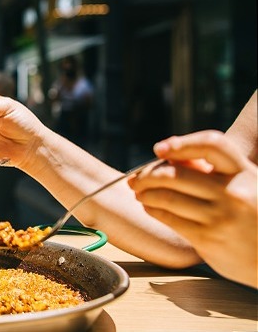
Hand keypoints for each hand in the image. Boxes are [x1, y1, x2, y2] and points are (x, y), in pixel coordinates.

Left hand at [129, 131, 257, 287]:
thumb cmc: (252, 216)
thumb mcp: (245, 186)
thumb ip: (213, 171)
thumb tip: (169, 155)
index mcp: (245, 173)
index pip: (212, 144)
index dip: (182, 143)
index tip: (159, 149)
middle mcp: (234, 193)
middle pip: (175, 173)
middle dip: (147, 174)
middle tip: (136, 178)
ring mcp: (220, 217)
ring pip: (166, 196)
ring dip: (145, 192)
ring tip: (139, 192)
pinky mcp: (208, 239)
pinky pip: (169, 218)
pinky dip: (152, 209)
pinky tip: (149, 206)